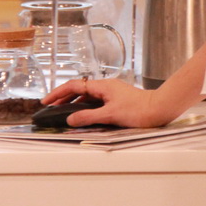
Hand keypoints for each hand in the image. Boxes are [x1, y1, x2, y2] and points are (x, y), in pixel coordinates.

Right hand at [43, 77, 164, 128]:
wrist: (159, 109)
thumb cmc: (138, 110)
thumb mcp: (110, 115)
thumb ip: (88, 117)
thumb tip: (69, 119)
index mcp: (103, 86)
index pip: (75, 86)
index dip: (58, 93)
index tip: (46, 101)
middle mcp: (106, 87)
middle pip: (79, 90)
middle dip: (63, 98)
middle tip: (50, 109)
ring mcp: (111, 93)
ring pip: (88, 97)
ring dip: (74, 104)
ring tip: (63, 114)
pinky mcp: (116, 100)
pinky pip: (96, 102)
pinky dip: (85, 108)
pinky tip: (82, 117)